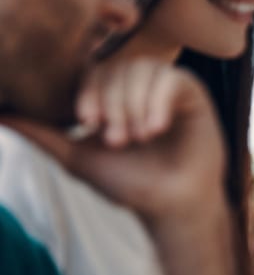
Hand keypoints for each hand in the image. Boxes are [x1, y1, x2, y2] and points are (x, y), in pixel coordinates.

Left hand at [3, 58, 225, 227]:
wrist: (170, 204)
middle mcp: (139, 86)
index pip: (93, 72)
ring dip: (135, 104)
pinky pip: (171, 81)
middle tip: (117, 140)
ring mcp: (166, 87)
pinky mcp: (192, 92)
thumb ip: (41, 134)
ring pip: (144, 72)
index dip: (89, 92)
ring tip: (139, 137)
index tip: (86, 122)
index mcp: (112, 95)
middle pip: (118, 69)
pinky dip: (159, 103)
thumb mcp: (76, 157)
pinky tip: (156, 129)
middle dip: (113, 104)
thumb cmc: (127, 184)